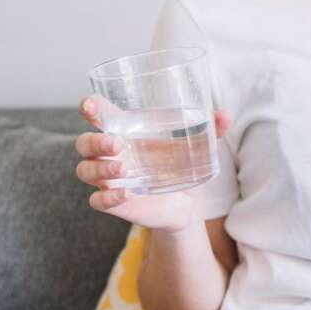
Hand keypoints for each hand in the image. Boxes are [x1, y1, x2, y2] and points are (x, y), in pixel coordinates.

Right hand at [74, 95, 231, 232]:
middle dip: (94, 141)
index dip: (90, 107)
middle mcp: (113, 154)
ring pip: (85, 171)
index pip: (98, 115)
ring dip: (99, 168)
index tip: (90, 105)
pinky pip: (97, 201)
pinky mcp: (116, 202)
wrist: (187, 204)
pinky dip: (106, 198)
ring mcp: (111, 179)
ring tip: (121, 169)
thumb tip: (226, 116)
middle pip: (84, 143)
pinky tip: (124, 194)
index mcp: (127, 132)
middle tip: (116, 144)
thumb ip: (212, 130)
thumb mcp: (198, 147)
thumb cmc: (183, 166)